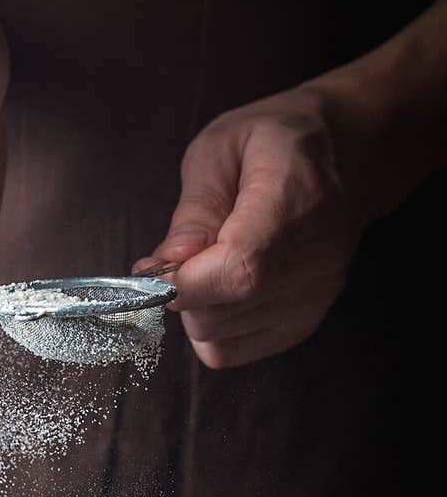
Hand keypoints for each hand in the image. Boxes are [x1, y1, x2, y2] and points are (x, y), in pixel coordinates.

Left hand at [135, 85, 371, 367]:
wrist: (344, 157)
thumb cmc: (276, 144)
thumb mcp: (221, 148)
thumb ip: (194, 209)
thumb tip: (168, 263)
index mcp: (297, 206)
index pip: (238, 271)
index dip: (182, 282)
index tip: (150, 267)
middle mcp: (315, 263)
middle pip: (218, 315)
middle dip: (180, 290)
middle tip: (184, 253)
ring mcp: (313, 300)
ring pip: (217, 340)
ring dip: (195, 308)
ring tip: (209, 265)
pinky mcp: (303, 325)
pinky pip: (232, 351)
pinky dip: (211, 328)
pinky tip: (220, 290)